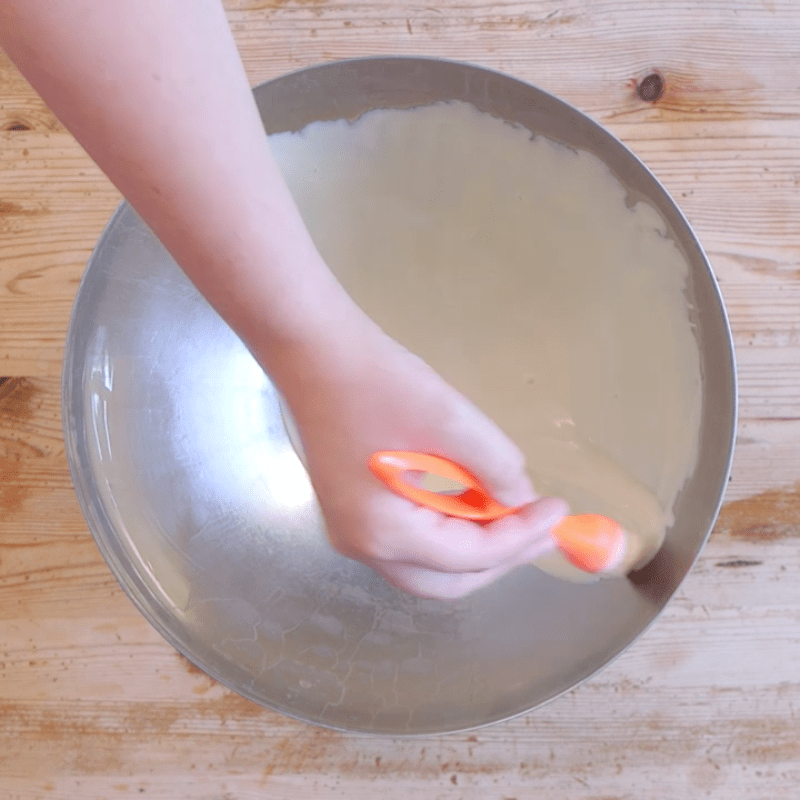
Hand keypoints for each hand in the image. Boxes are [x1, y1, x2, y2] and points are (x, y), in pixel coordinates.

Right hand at [267, 309, 567, 599]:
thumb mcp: (449, 420)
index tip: (559, 509)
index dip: (521, 536)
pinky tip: (476, 504)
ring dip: (477, 547)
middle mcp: (363, 546)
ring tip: (518, 517)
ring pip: (430, 566)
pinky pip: (412, 541)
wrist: (316, 353)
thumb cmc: (378, 383)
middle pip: (448, 580)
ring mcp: (353, 533)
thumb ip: (496, 467)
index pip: (469, 555)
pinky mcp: (353, 513)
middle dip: (502, 557)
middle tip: (543, 529)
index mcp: (383, 531)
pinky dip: (450, 531)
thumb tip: (521, 500)